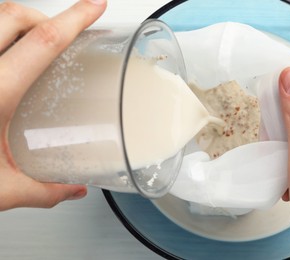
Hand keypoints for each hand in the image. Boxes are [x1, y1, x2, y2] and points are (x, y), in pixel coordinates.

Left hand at [0, 0, 105, 210]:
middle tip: (63, 35)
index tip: (96, 6)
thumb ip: (44, 190)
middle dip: (46, 17)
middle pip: (14, 14)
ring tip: (34, 43)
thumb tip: (72, 189)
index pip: (44, 42)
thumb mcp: (0, 189)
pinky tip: (3, 57)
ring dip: (18, 23)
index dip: (76, 18)